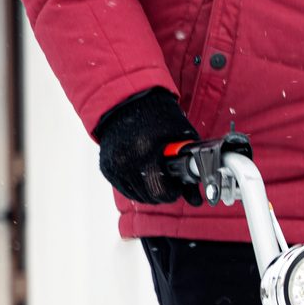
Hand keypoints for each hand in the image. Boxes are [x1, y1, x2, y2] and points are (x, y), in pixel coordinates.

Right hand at [94, 88, 199, 204]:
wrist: (127, 103)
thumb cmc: (159, 118)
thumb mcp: (181, 139)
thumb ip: (190, 169)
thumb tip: (196, 200)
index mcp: (146, 152)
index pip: (160, 191)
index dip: (173, 192)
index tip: (177, 186)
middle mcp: (125, 161)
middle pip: (149, 196)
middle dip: (163, 194)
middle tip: (169, 182)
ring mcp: (113, 165)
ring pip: (137, 196)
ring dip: (150, 192)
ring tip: (157, 177)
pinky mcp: (106, 167)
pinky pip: (125, 189)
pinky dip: (136, 187)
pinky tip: (144, 175)